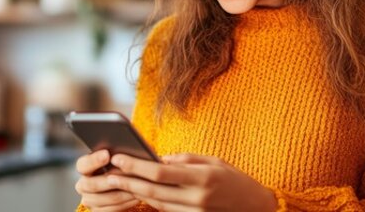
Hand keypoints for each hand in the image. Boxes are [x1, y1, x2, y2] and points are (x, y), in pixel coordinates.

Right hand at [74, 150, 140, 210]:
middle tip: (124, 175)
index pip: (82, 164)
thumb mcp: (120, 157)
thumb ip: (119, 153)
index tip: (107, 154)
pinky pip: (110, 209)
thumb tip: (128, 147)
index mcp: (84, 168)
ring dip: (121, 192)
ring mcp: (89, 200)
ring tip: (137, 186)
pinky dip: (125, 203)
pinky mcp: (98, 211)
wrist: (126, 184)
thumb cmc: (124, 165)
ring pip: (103, 199)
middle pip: (91, 184)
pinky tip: (137, 197)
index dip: (94, 160)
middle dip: (108, 180)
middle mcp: (83, 185)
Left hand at [107, 153, 277, 211]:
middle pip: (153, 191)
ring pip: (156, 204)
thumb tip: (158, 158)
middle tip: (109, 173)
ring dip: (135, 192)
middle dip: (128, 181)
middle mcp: (197, 198)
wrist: (255, 208)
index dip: (136, 166)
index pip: (161, 173)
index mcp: (202, 178)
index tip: (119, 158)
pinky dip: (151, 201)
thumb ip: (185, 160)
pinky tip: (138, 192)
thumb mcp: (213, 161)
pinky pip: (166, 211)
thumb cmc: (235, 180)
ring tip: (118, 182)